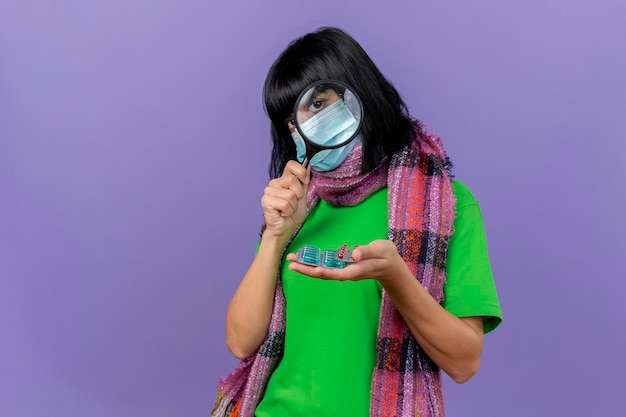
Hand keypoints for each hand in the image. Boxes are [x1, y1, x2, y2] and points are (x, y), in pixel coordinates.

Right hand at [261, 161, 310, 242]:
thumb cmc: (292, 215)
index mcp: (283, 180)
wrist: (285, 229)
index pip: (291, 164)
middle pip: (292, 180)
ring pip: (289, 194)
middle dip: (298, 195)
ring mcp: (269, 192)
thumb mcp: (303, 196)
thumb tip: (309, 163)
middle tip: (293, 203)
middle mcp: (275, 183)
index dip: (301, 171)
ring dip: (293, 206)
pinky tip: (282, 214)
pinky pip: (285, 203)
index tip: (305, 181)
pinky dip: (288, 211)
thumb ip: (304, 181)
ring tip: (287, 210)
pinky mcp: (266, 201)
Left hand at [286, 240, 405, 283]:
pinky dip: (313, 264)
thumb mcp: (380, 249)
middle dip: (308, 270)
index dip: (327, 272)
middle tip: (291, 264)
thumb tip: (353, 254)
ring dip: (307, 267)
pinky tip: (303, 260)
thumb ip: (367, 251)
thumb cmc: (386, 255)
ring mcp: (344, 271)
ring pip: (323, 272)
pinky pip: (325, 267)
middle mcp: (348, 273)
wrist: (390, 266)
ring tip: (292, 260)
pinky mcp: (342, 268)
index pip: (340, 273)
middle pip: (326, 275)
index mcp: (357, 270)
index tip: (315, 270)